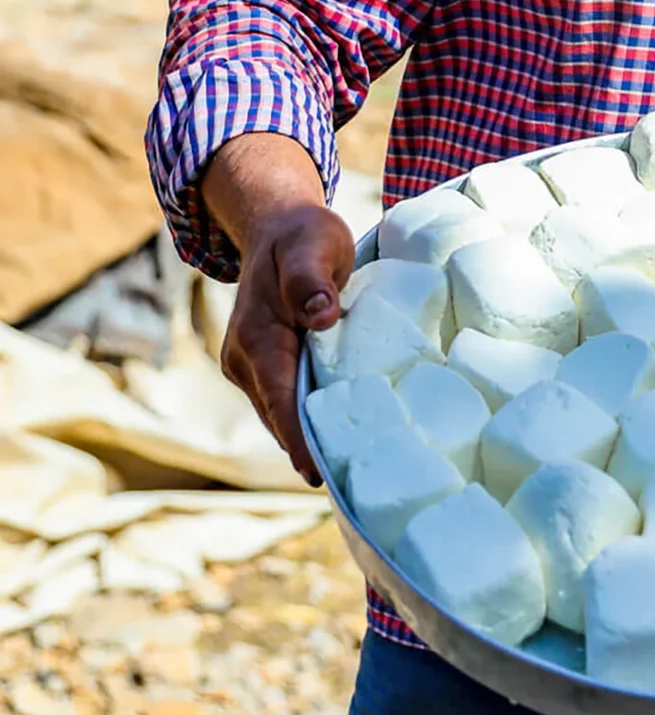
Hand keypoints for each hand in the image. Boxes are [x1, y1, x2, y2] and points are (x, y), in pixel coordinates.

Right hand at [202, 135, 353, 483]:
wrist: (277, 226)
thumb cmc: (303, 235)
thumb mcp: (314, 243)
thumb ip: (312, 279)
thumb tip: (319, 316)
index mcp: (256, 335)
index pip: (279, 397)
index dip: (297, 437)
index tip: (316, 473)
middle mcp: (244, 358)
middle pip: (278, 416)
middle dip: (307, 452)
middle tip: (349, 488)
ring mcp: (248, 366)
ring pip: (279, 413)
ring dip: (307, 440)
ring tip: (349, 474)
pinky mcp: (261, 368)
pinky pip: (283, 402)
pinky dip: (306, 421)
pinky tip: (338, 439)